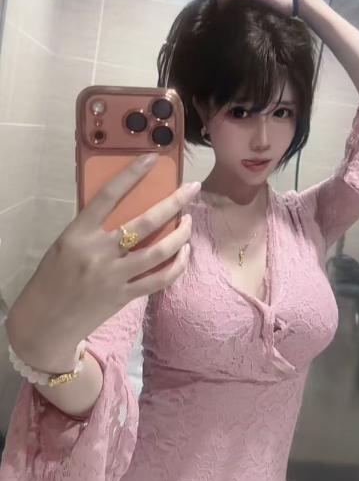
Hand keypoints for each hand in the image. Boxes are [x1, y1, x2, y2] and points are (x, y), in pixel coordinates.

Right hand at [6, 156, 199, 370]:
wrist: (45, 322)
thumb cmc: (54, 277)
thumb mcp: (66, 244)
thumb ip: (93, 228)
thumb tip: (127, 209)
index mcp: (79, 233)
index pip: (109, 195)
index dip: (132, 174)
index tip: (153, 159)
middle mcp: (98, 252)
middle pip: (145, 222)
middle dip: (174, 202)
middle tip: (191, 188)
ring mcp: (113, 276)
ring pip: (159, 251)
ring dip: (180, 234)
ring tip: (189, 221)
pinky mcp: (124, 296)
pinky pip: (159, 279)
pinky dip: (177, 265)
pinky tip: (184, 253)